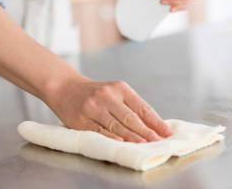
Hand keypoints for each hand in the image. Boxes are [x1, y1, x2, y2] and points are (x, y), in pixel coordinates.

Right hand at [44, 76, 171, 142]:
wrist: (65, 87)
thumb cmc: (95, 93)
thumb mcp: (114, 92)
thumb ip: (131, 107)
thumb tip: (152, 126)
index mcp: (119, 88)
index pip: (141, 107)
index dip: (155, 121)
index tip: (166, 132)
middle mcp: (107, 96)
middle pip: (130, 118)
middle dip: (146, 132)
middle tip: (157, 142)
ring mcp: (93, 108)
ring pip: (116, 126)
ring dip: (132, 138)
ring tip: (144, 145)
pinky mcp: (81, 120)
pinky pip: (99, 131)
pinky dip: (111, 138)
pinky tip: (121, 143)